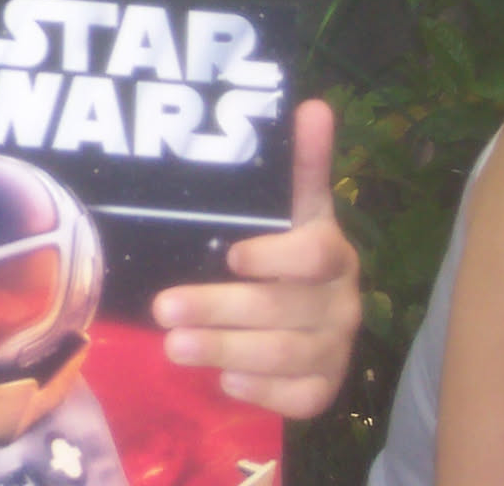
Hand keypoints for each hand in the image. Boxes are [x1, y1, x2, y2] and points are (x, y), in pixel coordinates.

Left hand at [150, 98, 360, 417]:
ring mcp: (335, 348)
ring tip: (172, 345)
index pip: (317, 255)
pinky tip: (225, 380)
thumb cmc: (283, 246)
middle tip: (163, 308)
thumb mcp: (288, 205)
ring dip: (225, 350)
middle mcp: (341, 302)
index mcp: (331, 252)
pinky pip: (301, 398)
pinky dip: (263, 391)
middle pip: (283, 311)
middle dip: (220, 310)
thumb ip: (298, 163)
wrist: (306, 307)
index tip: (232, 255)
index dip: (277, 257)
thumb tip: (315, 105)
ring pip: (284, 355)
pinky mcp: (323, 385)